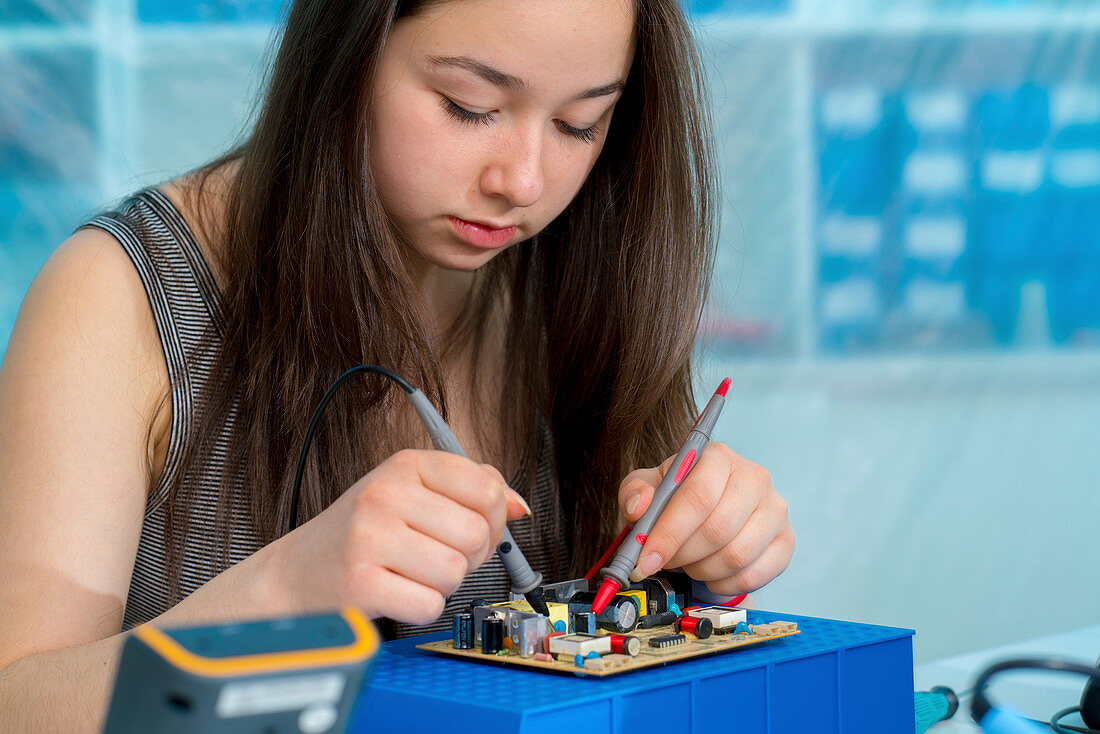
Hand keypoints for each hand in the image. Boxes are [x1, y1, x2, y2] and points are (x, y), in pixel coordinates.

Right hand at [265, 449, 529, 624]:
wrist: (297, 573)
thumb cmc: (362, 534)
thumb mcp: (412, 494)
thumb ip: (470, 491)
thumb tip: (520, 506)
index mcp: (406, 464)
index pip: (487, 488)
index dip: (492, 519)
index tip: (470, 529)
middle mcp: (386, 493)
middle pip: (476, 534)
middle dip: (467, 557)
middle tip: (435, 558)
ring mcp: (370, 536)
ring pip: (456, 572)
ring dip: (442, 584)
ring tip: (410, 573)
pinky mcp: (360, 581)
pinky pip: (429, 605)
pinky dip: (420, 608)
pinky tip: (396, 592)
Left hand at [617, 443, 793, 596]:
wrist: (706, 511)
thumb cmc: (676, 497)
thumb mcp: (648, 487)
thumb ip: (635, 493)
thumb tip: (639, 507)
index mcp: (719, 457)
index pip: (698, 497)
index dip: (670, 533)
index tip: (647, 559)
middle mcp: (754, 478)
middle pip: (718, 529)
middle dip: (683, 555)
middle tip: (665, 561)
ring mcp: (775, 509)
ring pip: (736, 555)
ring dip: (702, 570)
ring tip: (689, 562)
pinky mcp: (786, 540)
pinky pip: (755, 574)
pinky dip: (725, 584)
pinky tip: (711, 574)